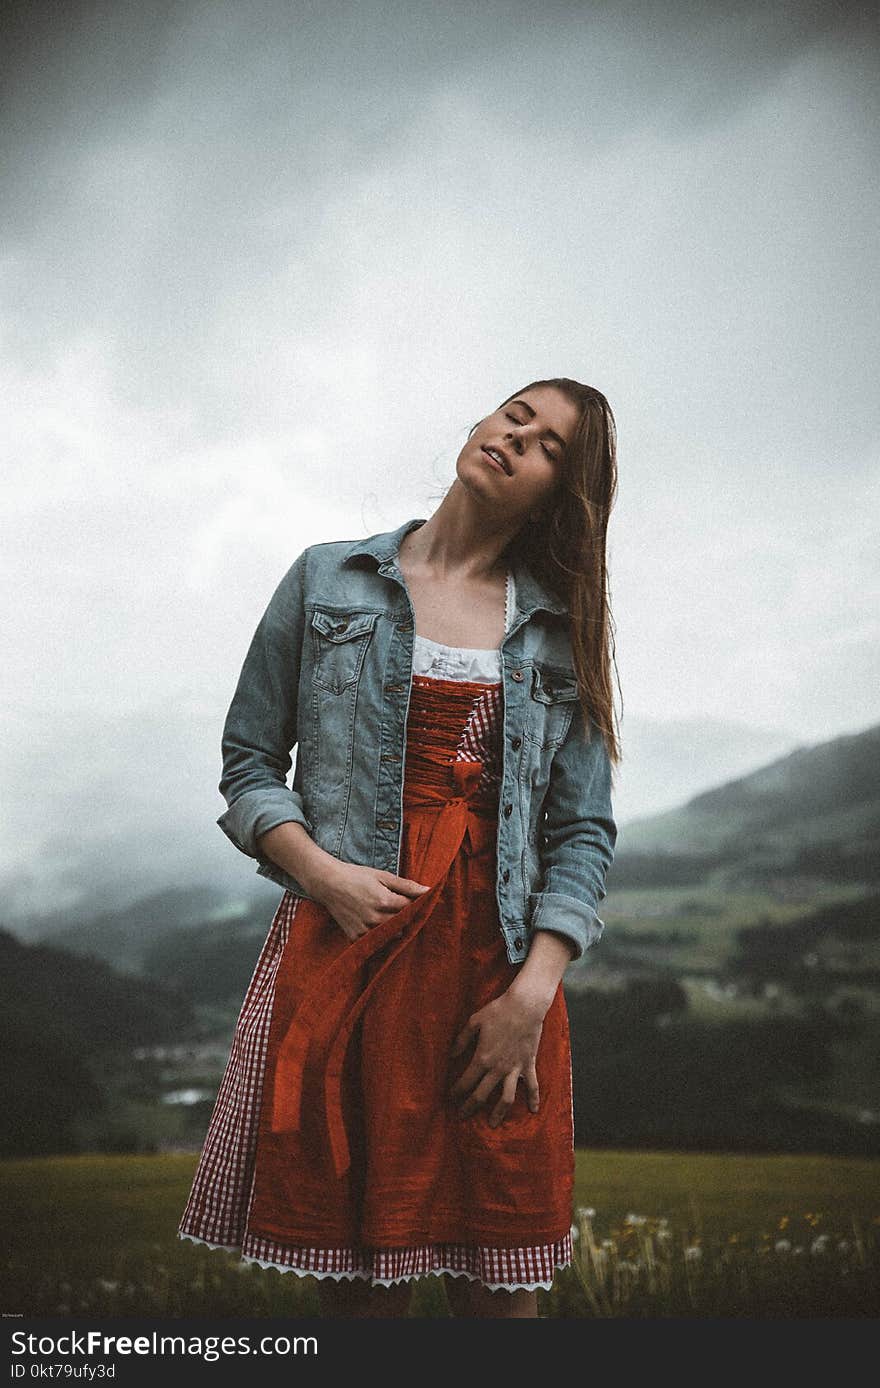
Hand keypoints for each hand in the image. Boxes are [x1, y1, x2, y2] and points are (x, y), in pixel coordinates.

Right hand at [312, 861, 429, 942]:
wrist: (328, 884)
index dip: (415, 904)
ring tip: (384, 912)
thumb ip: (407, 886)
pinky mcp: (356, 937)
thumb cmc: (357, 876)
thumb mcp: (383, 876)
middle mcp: (375, 919)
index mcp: (384, 902)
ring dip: (394, 927)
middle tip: (398, 906)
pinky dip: (379, 934)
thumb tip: (429, 890)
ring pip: (392, 935)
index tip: (413, 900)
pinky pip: (376, 941)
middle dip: (405, 917)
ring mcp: (364, 930)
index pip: (411, 910)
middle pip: (403, 924)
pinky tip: (374, 921)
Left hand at [449, 988, 547, 1126]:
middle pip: (481, 1095)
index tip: (450, 1097)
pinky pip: (532, 1086)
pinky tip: (534, 1111)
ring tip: (492, 1124)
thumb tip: (451, 1055)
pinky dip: (534, 1099)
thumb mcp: (474, 1021)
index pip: (465, 1082)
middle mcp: (498, 1069)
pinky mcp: (528, 1065)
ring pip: (506, 1098)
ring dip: (498, 1113)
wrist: (525, 1005)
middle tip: (461, 1116)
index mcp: (482, 1058)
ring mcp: (515, 1069)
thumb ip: (461, 1040)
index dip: (456, 1092)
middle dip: (469, 1107)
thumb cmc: (498, 1010)